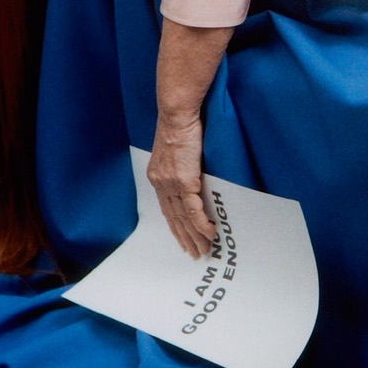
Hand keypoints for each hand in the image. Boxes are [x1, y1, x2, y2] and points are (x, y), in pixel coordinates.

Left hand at [148, 113, 215, 256]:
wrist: (178, 113)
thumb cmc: (180, 123)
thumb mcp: (176, 148)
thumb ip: (181, 164)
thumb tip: (191, 170)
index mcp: (158, 176)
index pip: (167, 208)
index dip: (176, 226)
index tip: (183, 239)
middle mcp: (161, 183)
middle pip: (174, 218)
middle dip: (184, 238)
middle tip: (194, 253)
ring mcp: (172, 183)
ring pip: (184, 218)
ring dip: (195, 236)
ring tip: (204, 250)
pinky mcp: (185, 181)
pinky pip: (194, 210)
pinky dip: (201, 224)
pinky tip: (209, 234)